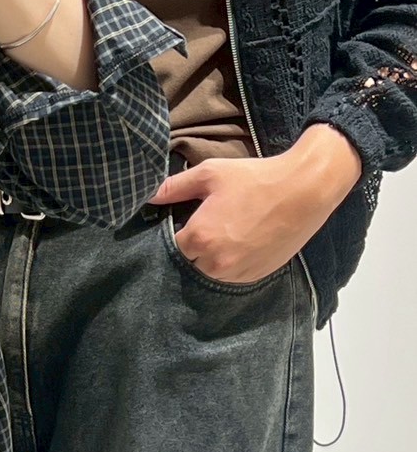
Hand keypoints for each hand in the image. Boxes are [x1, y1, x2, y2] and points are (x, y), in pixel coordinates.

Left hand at [147, 126, 363, 284]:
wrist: (305, 190)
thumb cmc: (255, 178)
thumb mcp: (210, 174)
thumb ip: (174, 187)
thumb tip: (147, 196)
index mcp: (199, 238)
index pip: (171, 247)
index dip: (177, 234)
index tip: (185, 222)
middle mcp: (215, 263)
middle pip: (189, 264)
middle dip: (193, 249)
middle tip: (207, 228)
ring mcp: (237, 273)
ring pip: (210, 274)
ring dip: (211, 260)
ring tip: (225, 236)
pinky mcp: (256, 276)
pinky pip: (233, 278)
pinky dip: (231, 266)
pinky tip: (241, 245)